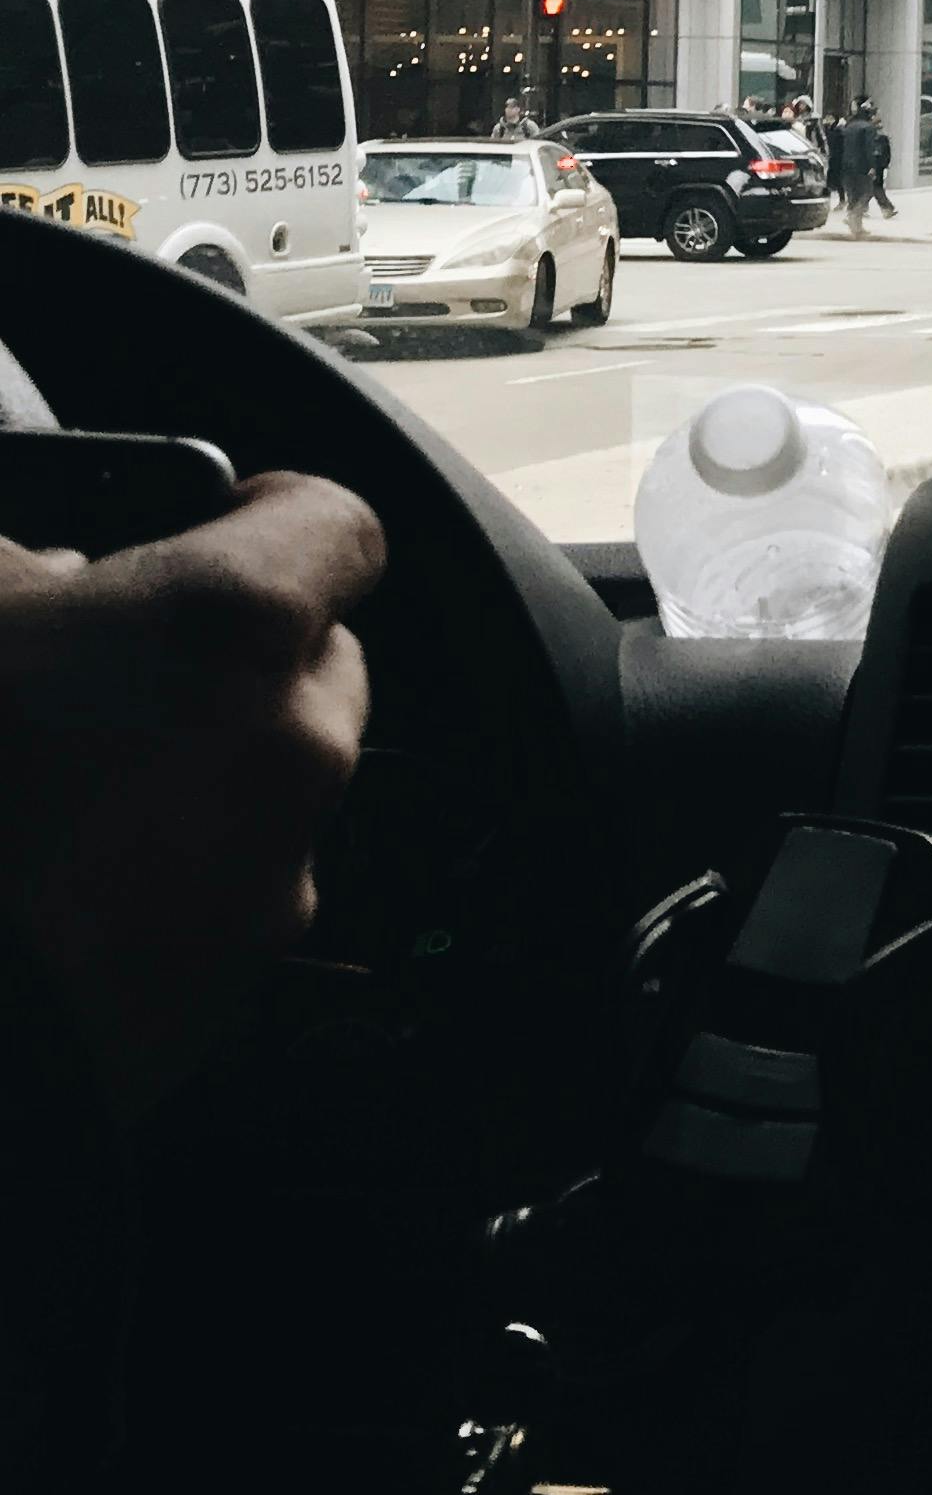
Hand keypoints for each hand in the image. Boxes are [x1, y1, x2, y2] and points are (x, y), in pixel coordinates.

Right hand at [0, 475, 383, 1114]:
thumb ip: (16, 568)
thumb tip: (44, 569)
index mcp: (229, 627)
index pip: (335, 524)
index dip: (273, 515)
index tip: (221, 521)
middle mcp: (292, 743)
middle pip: (315, 657)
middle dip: (229, 653)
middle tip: (110, 670)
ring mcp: (279, 871)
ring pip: (279, 778)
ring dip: (207, 762)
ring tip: (74, 782)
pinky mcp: (241, 979)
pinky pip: (239, 886)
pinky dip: (180, 869)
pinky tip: (73, 879)